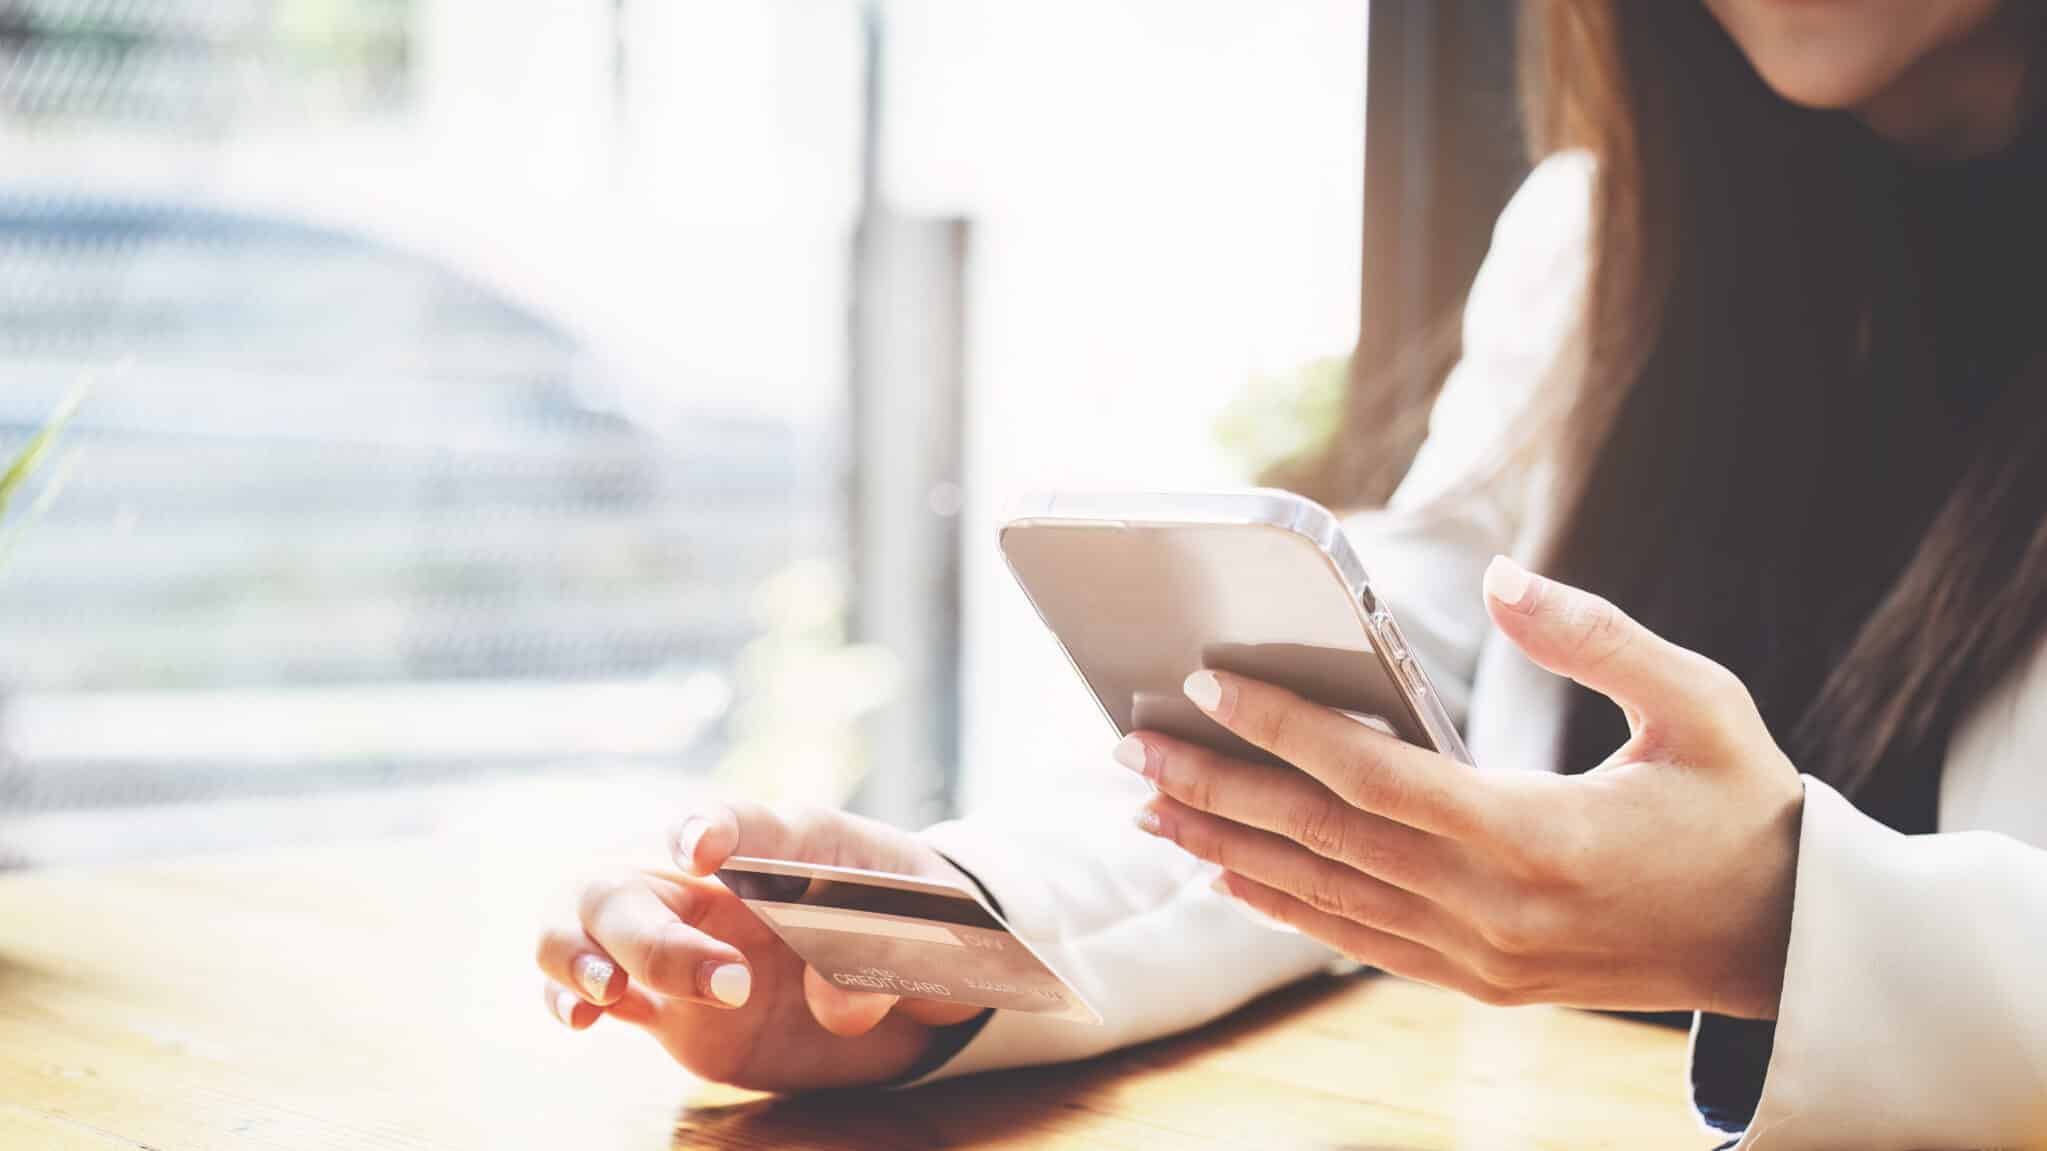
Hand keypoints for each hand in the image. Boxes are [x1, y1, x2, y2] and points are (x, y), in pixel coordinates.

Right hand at [534, 802, 985, 1089]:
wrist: (899, 968)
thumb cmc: (913, 922)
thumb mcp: (925, 938)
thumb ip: (883, 964)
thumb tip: (838, 1004)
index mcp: (786, 841)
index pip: (742, 819)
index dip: (715, 826)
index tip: (701, 848)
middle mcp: (714, 881)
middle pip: (640, 876)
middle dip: (656, 934)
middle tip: (728, 984)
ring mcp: (680, 933)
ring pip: (589, 914)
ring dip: (579, 949)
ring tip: (604, 993)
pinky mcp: (664, 997)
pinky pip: (592, 982)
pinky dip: (568, 993)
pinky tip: (582, 1018)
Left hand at [1121, 556, 1804, 1018]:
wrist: (1784, 942)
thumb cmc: (1745, 809)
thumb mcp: (1701, 705)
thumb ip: (1597, 637)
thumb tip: (1502, 576)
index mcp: (1535, 835)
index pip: (1373, 775)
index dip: (1282, 726)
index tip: (1204, 682)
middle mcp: (1489, 908)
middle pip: (1321, 838)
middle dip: (1216, 788)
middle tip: (1130, 746)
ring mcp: (1477, 956)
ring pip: (1322, 897)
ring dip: (1227, 849)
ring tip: (1147, 809)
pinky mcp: (1476, 980)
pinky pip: (1355, 940)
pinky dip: (1282, 906)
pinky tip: (1227, 876)